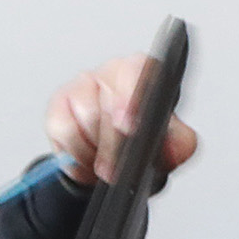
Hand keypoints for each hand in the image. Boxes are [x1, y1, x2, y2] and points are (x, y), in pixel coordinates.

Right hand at [44, 55, 201, 188]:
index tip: (129, 127)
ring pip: (85, 118)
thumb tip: (176, 146)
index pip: (138, 70)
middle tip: (116, 168)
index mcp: (145, 73)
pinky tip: (86, 158)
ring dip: (95, 151)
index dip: (131, 98)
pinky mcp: (59, 104)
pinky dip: (76, 154)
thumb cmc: (142, 141)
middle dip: (112, 142)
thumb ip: (179, 144)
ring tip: (104, 162)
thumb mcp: (169, 146)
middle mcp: (113, 72)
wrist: (112, 162)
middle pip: (108, 100)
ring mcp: (83, 85)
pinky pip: (63, 130)